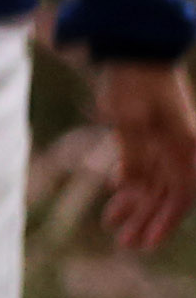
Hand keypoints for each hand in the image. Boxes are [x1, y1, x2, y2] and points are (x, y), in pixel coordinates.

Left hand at [99, 58, 193, 257]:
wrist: (131, 53)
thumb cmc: (136, 84)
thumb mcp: (134, 119)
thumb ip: (137, 155)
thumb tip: (132, 188)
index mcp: (186, 147)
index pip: (180, 194)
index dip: (165, 221)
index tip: (148, 242)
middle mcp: (178, 149)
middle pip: (166, 194)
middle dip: (147, 220)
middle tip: (126, 244)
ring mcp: (161, 142)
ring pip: (152, 183)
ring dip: (135, 206)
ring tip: (112, 226)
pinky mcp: (144, 136)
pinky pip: (141, 166)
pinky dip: (130, 183)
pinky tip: (116, 197)